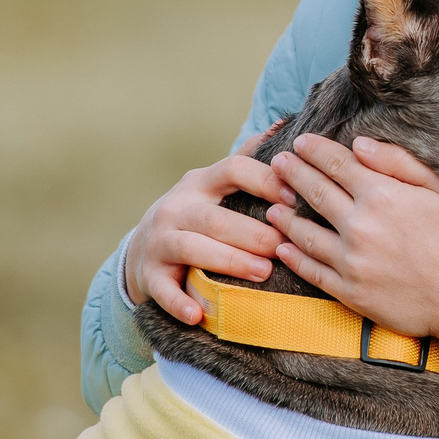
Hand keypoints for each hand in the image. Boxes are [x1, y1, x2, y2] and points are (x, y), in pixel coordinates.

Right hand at [123, 149, 296, 323]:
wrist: (143, 250)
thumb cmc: (196, 215)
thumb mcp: (215, 185)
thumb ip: (248, 159)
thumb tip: (284, 124)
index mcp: (201, 183)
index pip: (233, 169)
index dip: (265, 180)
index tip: (295, 198)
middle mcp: (177, 207)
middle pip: (214, 216)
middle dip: (251, 232)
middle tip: (283, 246)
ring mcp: (159, 241)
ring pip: (191, 248)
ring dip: (228, 260)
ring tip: (262, 273)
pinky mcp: (150, 274)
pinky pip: (163, 289)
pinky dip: (179, 302)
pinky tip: (199, 314)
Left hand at [266, 134, 438, 378]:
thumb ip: (399, 163)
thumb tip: (360, 144)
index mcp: (382, 196)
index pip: (337, 164)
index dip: (315, 150)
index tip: (301, 141)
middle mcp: (361, 226)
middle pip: (315, 193)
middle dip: (292, 174)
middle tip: (276, 163)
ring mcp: (352, 262)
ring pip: (304, 233)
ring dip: (284, 216)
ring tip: (273, 205)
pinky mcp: (350, 292)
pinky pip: (312, 271)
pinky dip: (293, 257)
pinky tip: (283, 247)